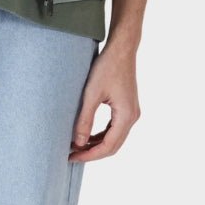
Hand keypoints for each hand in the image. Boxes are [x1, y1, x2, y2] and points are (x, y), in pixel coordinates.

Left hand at [68, 43, 140, 161]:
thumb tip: (79, 142)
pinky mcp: (128, 106)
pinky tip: (89, 135)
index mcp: (126, 116)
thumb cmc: (107, 67)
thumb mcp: (92, 93)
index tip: (73, 156)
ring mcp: (131, 112)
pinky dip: (102, 134)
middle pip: (113, 146)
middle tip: (73, 154)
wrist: (122, 48)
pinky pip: (115, 127)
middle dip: (93, 152)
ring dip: (97, 144)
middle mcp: (132, 117)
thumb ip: (85, 119)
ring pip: (115, 138)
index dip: (89, 155)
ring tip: (78, 146)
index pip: (108, 146)